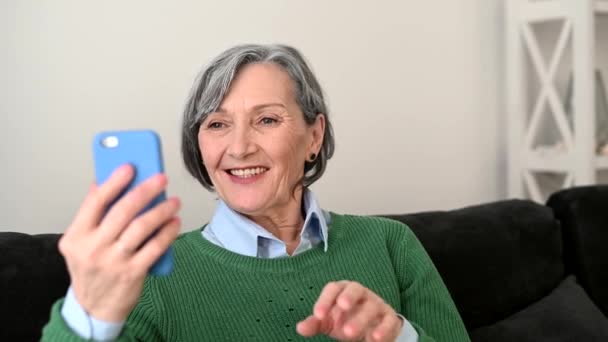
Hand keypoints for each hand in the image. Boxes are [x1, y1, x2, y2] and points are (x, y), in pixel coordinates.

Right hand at [58, 164, 180, 321]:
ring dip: (161, 210)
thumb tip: (106, 180)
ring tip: (174, 201)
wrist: (94, 307)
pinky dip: (167, 232)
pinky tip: (175, 222)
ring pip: (141, 227)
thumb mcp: (81, 242)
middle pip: (122, 211)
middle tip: (161, 179)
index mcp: (77, 235)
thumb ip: (92, 215)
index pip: (96, 201)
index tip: (130, 166)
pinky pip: (155, 247)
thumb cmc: (91, 267)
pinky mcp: (132, 273)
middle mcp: (93, 248)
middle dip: (145, 191)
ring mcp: (113, 262)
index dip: (114, 181)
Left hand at [297, 281, 402, 341]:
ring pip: (372, 306)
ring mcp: (376, 304)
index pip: (334, 288)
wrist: (370, 331)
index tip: (317, 315)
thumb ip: (315, 324)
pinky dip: (383, 328)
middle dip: (348, 296)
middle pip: (355, 288)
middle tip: (342, 307)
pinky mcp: (389, 317)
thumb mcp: (329, 322)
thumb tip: (300, 328)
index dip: (325, 299)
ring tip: (350, 334)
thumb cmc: (346, 320)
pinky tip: (375, 338)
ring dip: (361, 319)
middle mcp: (361, 294)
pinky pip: (389, 320)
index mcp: (343, 291)